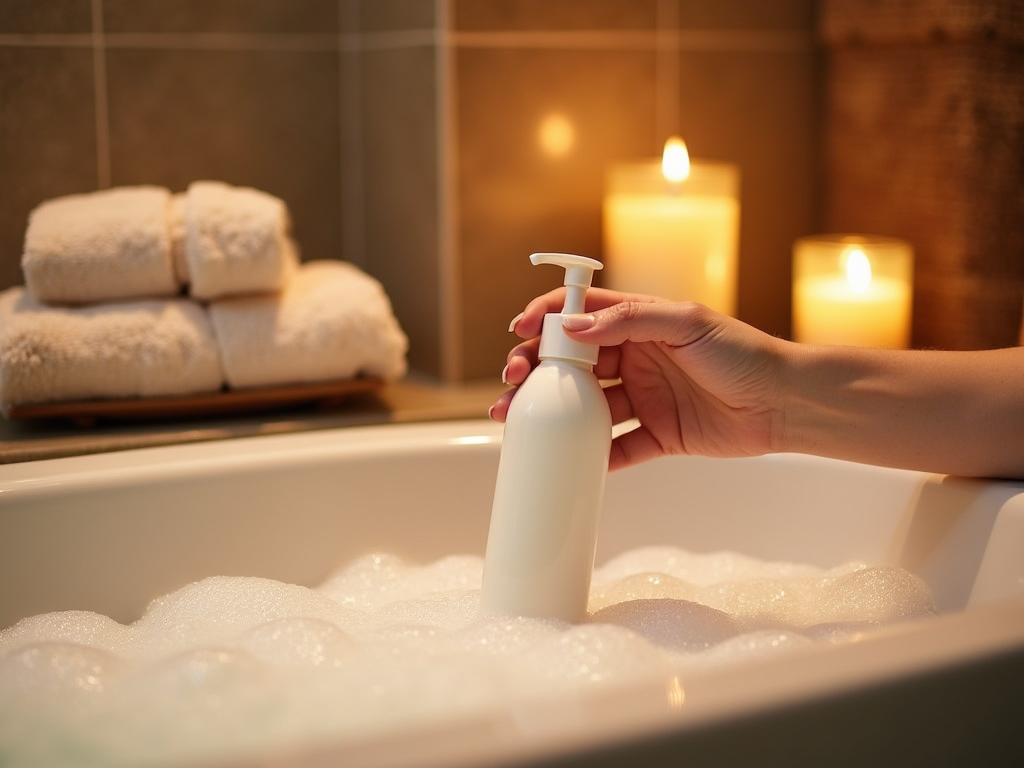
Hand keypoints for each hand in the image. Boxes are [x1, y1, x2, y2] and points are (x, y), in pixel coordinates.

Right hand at [490, 288, 788, 470]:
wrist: (786, 403)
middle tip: (512, 381)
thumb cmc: (744, 353)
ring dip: (549, 412)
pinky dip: (590, 456)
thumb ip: (631, 320)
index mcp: (638, 324)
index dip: (546, 319)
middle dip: (533, 369)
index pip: (580, 314)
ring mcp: (643, 399)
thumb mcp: (687, 323)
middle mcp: (634, 359)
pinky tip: (564, 459)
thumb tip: (573, 327)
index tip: (519, 330)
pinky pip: (616, 448)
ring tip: (516, 419)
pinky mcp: (657, 436)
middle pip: (570, 363)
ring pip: (583, 407)